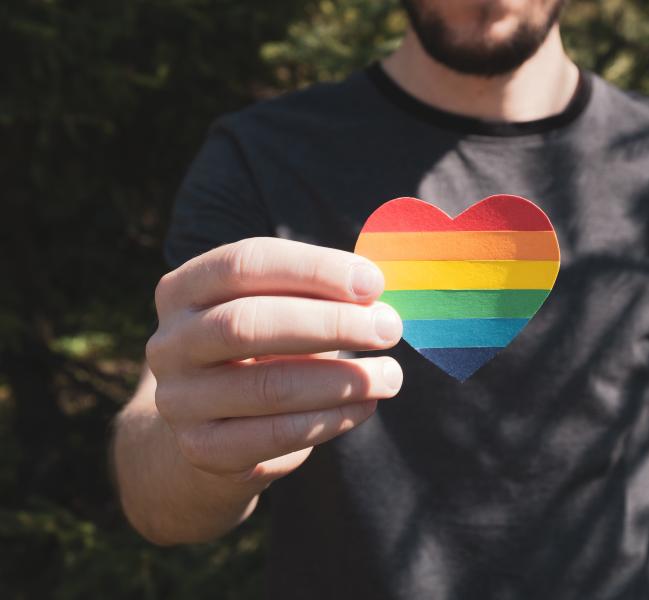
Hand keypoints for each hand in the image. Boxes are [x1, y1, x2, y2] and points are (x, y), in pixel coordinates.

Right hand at [146, 237, 402, 486]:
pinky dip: (330, 420)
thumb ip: (317, 295)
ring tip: (391, 375)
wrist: (213, 426)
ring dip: (341, 379)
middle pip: (248, 322)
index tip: (374, 284)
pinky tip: (365, 406)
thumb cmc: (264, 350)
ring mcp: (180, 399)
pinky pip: (274, 435)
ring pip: (267, 386)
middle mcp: (170, 342)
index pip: (245, 263)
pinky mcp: (202, 448)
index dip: (314, 270)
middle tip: (390, 328)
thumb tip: (377, 294)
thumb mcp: (279, 309)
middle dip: (330, 324)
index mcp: (185, 288)